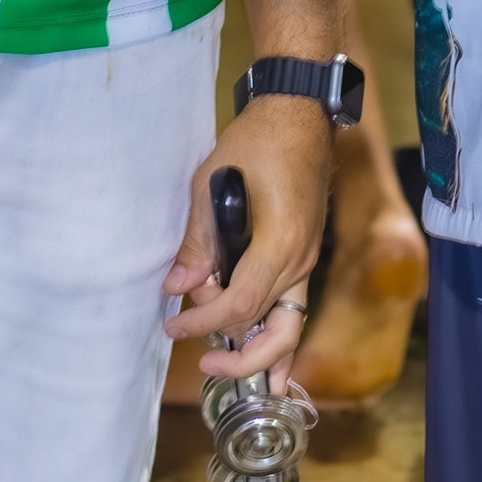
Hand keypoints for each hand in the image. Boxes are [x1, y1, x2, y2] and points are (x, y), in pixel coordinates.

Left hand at [163, 92, 334, 387]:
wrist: (299, 112)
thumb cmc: (256, 141)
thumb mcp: (212, 183)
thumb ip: (196, 242)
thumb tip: (176, 287)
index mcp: (280, 244)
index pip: (240, 306)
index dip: (203, 324)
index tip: (174, 326)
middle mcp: (301, 259)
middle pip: (270, 328)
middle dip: (235, 350)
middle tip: (200, 355)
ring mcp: (307, 258)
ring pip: (289, 325)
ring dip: (259, 351)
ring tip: (228, 368)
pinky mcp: (305, 253)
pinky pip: (294, 306)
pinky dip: (280, 336)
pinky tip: (272, 363)